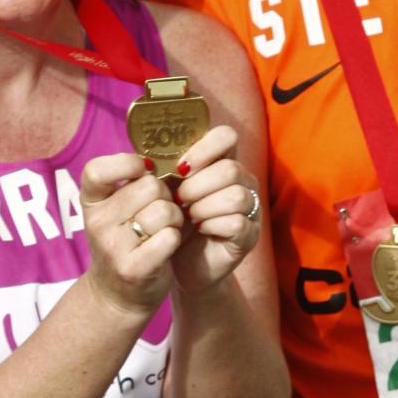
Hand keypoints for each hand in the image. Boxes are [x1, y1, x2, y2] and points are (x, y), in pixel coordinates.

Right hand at [80, 152, 182, 315]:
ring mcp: (113, 247)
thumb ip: (132, 182)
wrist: (116, 295)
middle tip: (161, 211)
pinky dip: (175, 239)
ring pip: (164, 211)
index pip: (98, 169)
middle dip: (166, 196)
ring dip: (174, 219)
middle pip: (150, 186)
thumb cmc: (125, 241)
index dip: (126, 163)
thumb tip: (164, 156)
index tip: (143, 170)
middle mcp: (97, 222)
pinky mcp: (133, 268)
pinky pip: (170, 237)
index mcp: (91, 202)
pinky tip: (166, 246)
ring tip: (164, 229)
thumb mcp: (116, 209)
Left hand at [170, 125, 262, 293]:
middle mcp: (243, 181)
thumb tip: (148, 154)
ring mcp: (250, 208)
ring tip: (188, 217)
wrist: (176, 261)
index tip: (180, 168)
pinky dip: (212, 225)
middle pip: (230, 169)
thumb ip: (163, 167)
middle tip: (178, 200)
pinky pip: (237, 222)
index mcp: (222, 161)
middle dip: (196, 186)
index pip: (226, 136)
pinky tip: (199, 230)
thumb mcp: (166, 189)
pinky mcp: (249, 235)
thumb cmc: (171, 219)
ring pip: (236, 196)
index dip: (204, 147)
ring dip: (204, 207)